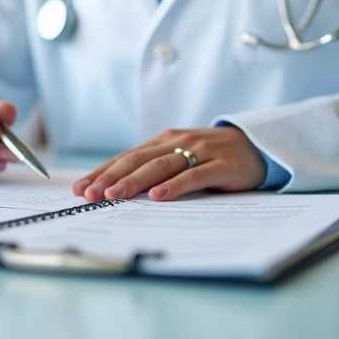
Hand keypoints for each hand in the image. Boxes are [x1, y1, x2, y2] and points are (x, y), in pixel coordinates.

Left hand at [72, 127, 265, 201]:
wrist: (258, 146)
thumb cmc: (212, 157)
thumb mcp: (180, 158)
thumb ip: (154, 169)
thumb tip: (115, 190)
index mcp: (163, 141)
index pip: (125, 157)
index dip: (102, 172)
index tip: (80, 188)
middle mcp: (177, 142)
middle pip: (137, 161)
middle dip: (110, 178)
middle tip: (89, 194)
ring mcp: (199, 151)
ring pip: (160, 167)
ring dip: (134, 182)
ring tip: (114, 196)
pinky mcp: (221, 165)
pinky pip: (194, 176)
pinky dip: (175, 186)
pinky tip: (158, 197)